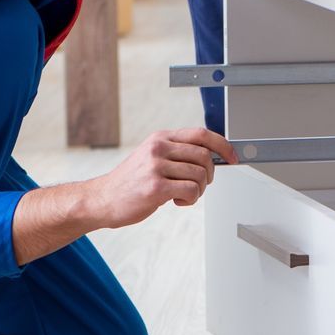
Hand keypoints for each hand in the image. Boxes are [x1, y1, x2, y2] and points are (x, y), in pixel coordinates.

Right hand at [87, 127, 236, 227]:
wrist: (102, 199)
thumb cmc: (130, 182)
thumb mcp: (152, 158)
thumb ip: (177, 153)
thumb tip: (212, 156)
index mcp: (160, 138)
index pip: (202, 134)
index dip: (223, 145)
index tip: (233, 157)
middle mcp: (159, 148)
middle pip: (205, 156)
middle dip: (209, 174)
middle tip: (198, 185)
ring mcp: (156, 166)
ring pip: (200, 175)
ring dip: (198, 190)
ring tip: (182, 195)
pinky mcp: (156, 187)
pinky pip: (192, 191)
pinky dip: (190, 200)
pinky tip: (176, 201)